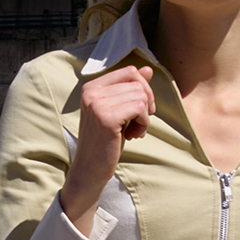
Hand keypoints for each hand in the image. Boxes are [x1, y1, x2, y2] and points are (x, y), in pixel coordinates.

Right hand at [61, 65, 154, 235]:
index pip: (129, 71)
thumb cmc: (105, 141)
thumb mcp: (119, 112)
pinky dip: (143, 123)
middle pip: (137, 83)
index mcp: (91, 87)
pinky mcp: (106, 118)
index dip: (143, 88)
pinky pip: (140, 108)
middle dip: (146, 103)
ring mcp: (97, 104)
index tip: (142, 110)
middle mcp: (91, 92)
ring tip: (133, 132)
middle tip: (140, 122)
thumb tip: (148, 69)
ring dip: (144, 117)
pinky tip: (133, 136)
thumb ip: (130, 89)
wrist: (90, 169)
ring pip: (140, 96)